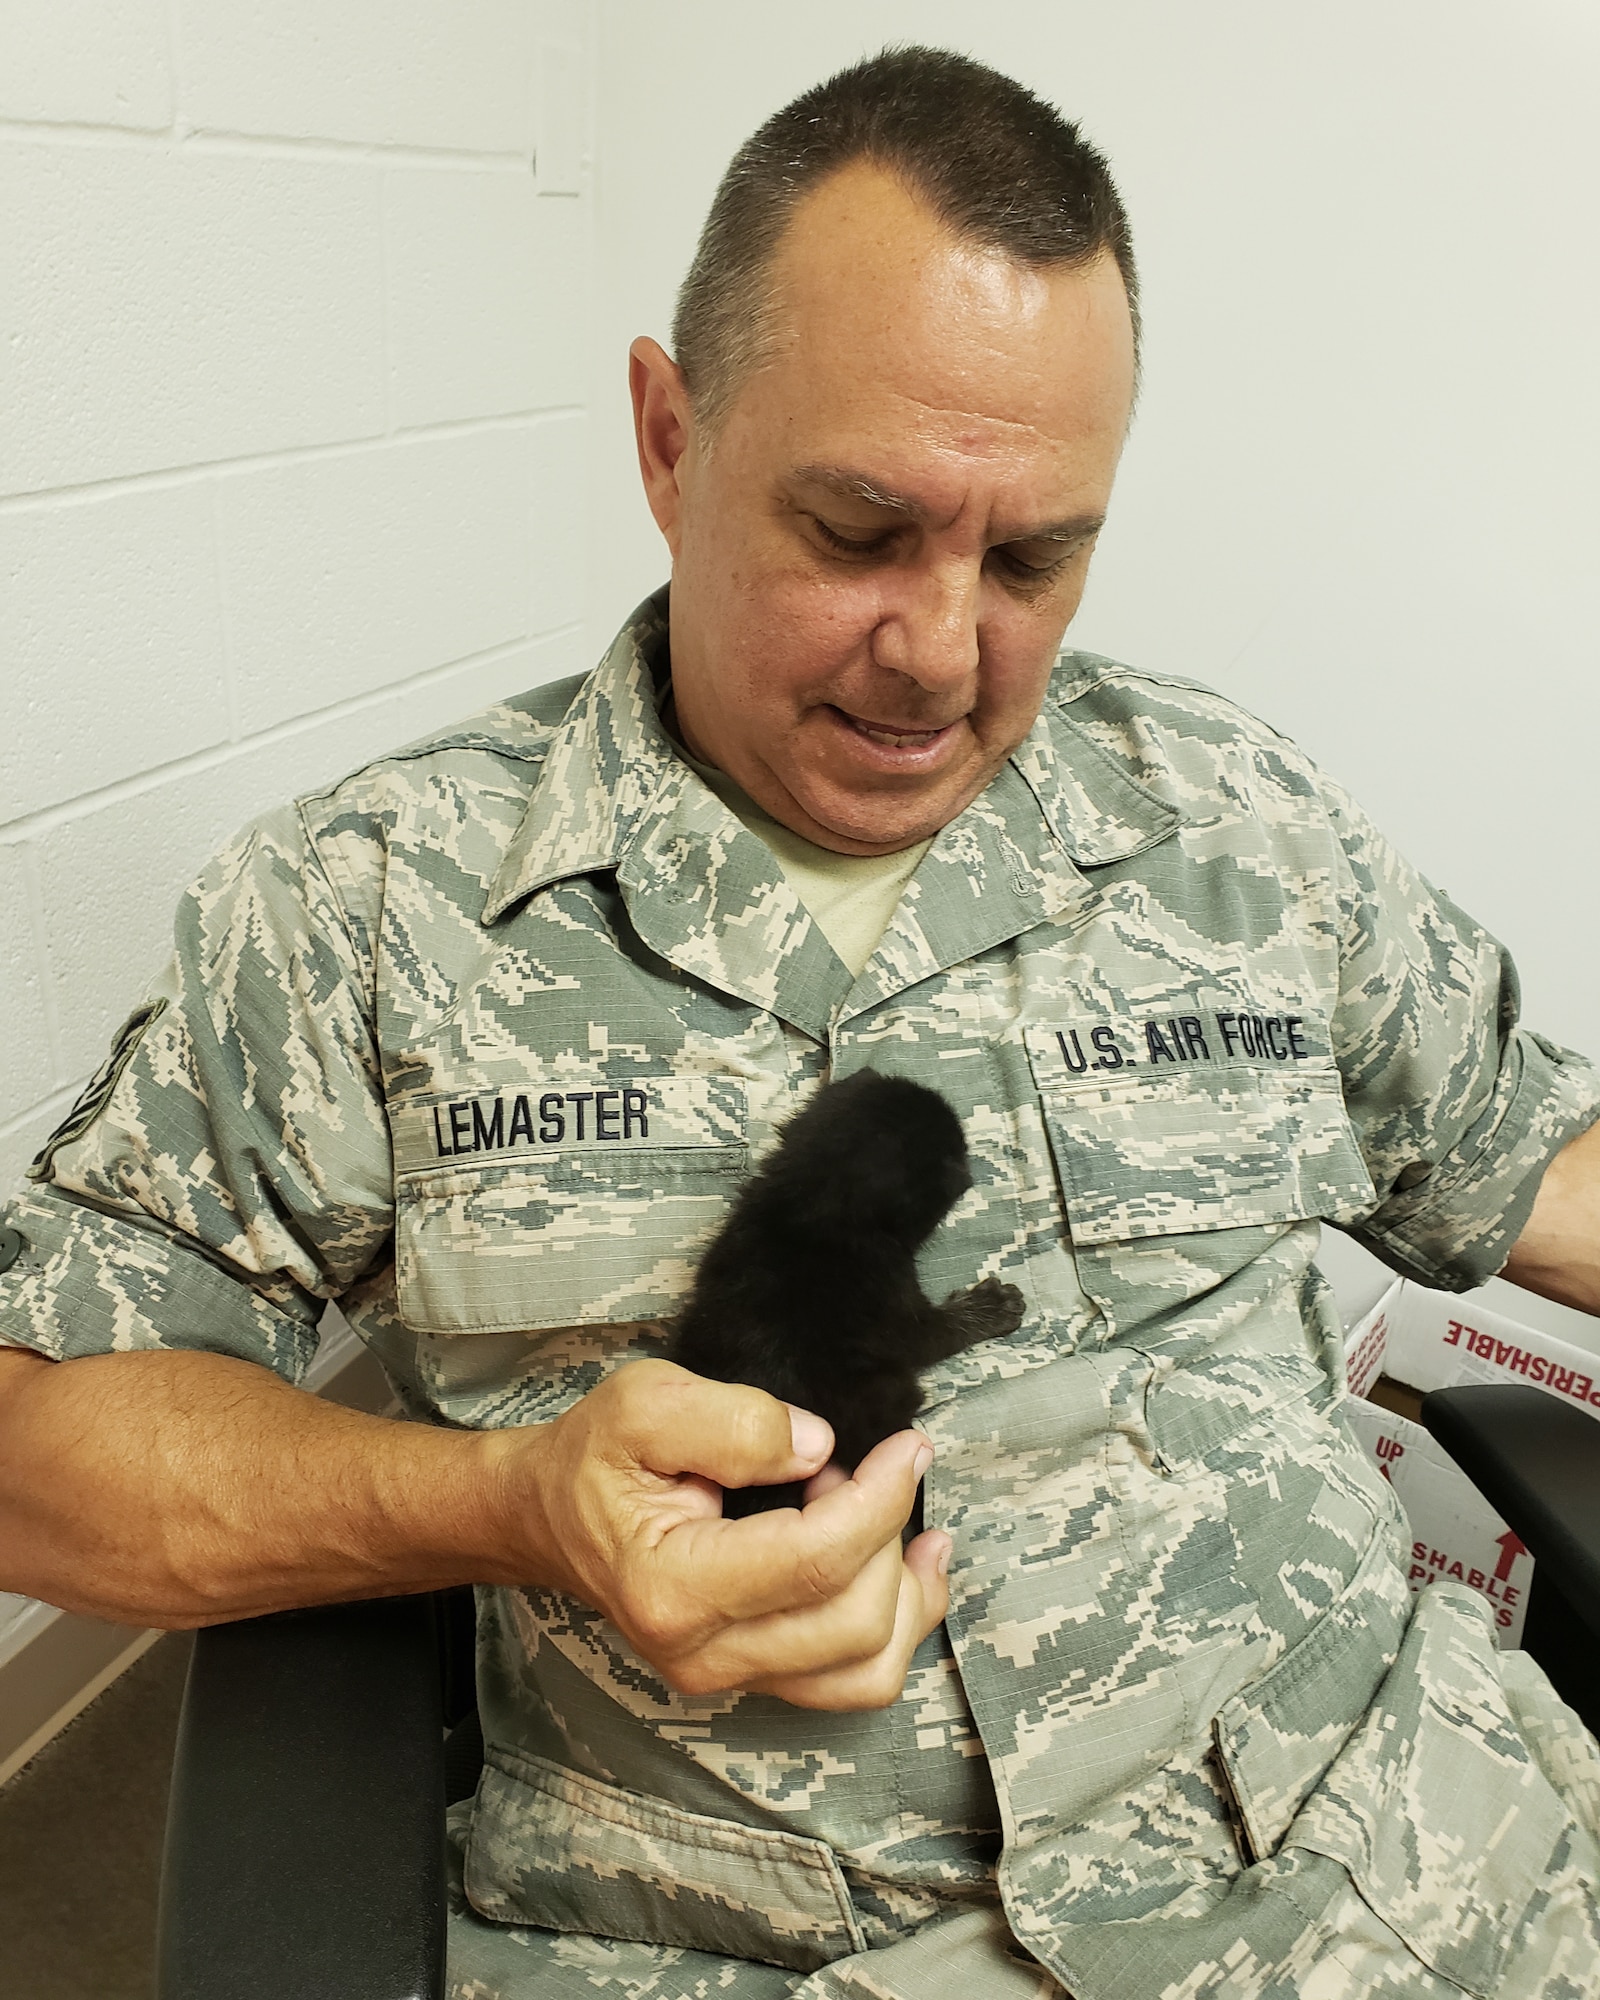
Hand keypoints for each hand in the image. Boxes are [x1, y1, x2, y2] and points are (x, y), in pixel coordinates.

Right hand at [493, 1358, 949, 1708]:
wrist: (549, 1517)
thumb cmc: (594, 1459)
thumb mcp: (645, 1401)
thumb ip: (736, 1421)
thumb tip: (818, 1449)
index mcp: (673, 1588)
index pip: (815, 1561)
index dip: (881, 1500)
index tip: (908, 1447)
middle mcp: (704, 1654)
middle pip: (856, 1620)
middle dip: (887, 1533)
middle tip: (866, 1467)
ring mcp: (729, 1677)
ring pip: (869, 1668)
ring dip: (907, 1590)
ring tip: (897, 1517)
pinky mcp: (753, 1676)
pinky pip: (855, 1679)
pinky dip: (898, 1623)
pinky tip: (906, 1565)